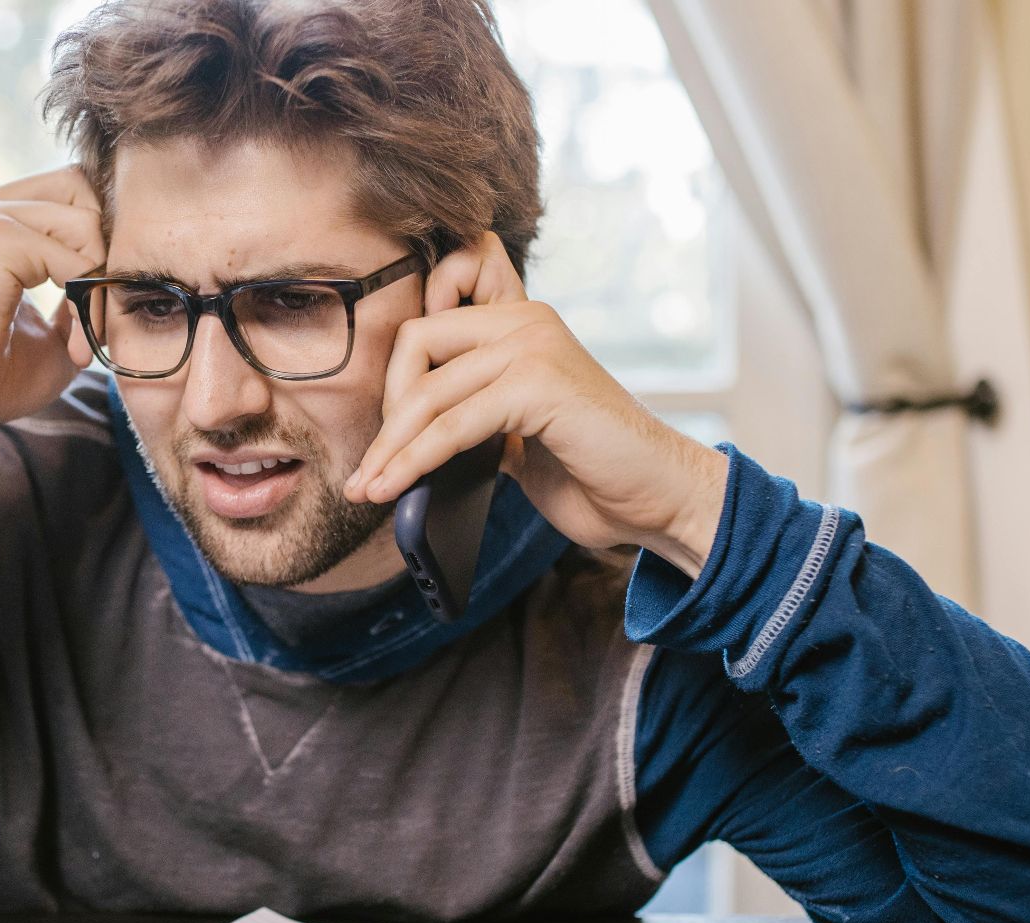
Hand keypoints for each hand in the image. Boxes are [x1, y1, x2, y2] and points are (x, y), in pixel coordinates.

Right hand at [0, 166, 104, 475]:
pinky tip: (73, 347)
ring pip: (84, 223)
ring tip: (86, 338)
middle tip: (100, 314)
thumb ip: (83, 286)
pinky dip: (85, 304)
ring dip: (98, 286)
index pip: (73, 189)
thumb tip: (122, 266)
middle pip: (83, 187)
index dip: (101, 239)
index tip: (99, 304)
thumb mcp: (55, 324)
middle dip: (105, 250)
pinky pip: (73, 258)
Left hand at [342, 232, 728, 577]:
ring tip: (369, 490)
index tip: (384, 432)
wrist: (660, 499)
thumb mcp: (519, 434)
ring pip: (428, 390)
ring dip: (390, 448)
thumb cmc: (593, 471)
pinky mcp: (539, 385)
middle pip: (415, 343)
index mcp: (520, 323)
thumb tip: (402, 441)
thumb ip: (474, 416)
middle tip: (370, 470)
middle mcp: (526, 321)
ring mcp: (533, 347)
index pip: (431, 315)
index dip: (397, 372)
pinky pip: (453, 423)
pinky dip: (416, 460)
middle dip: (385, 413)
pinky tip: (397, 489)